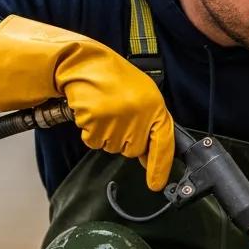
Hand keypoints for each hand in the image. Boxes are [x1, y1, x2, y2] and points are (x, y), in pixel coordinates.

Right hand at [0, 15, 174, 190]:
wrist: (85, 63)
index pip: (163, 145)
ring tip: (104, 109)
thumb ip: (149, 126)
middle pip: (133, 150)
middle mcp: (138, 115)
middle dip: (125, 139)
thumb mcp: (142, 98)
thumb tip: (147, 158)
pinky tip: (92, 112)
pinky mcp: (95, 122)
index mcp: (155, 107)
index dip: (160, 168)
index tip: (156, 185)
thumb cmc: (114, 79)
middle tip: (117, 115)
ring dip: (106, 134)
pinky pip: (94, 142)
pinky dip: (91, 132)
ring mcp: (116, 119)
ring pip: (112, 147)